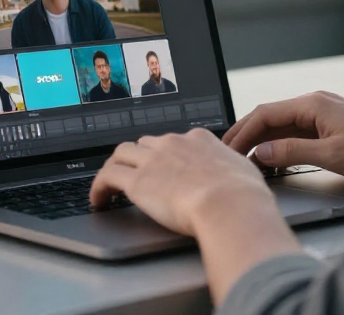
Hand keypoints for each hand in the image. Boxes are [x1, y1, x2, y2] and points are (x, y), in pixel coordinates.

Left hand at [91, 128, 302, 304]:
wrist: (229, 204)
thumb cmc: (243, 194)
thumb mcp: (245, 172)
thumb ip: (234, 169)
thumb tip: (238, 175)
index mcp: (199, 139)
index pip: (174, 141)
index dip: (165, 155)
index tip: (163, 167)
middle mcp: (173, 144)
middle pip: (146, 143)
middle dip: (138, 158)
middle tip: (135, 175)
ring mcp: (152, 160)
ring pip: (122, 153)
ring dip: (115, 167)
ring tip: (110, 185)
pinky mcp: (137, 181)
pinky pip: (107, 176)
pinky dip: (98, 186)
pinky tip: (98, 199)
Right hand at [223, 91, 343, 180]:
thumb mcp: (331, 155)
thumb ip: (292, 152)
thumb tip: (262, 151)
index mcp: (313, 104)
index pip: (265, 113)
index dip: (242, 132)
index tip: (228, 149)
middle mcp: (316, 102)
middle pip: (270, 116)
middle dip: (247, 134)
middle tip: (227, 152)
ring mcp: (324, 112)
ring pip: (283, 124)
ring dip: (263, 139)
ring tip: (245, 157)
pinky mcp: (332, 124)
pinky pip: (297, 130)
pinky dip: (281, 142)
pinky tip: (274, 157)